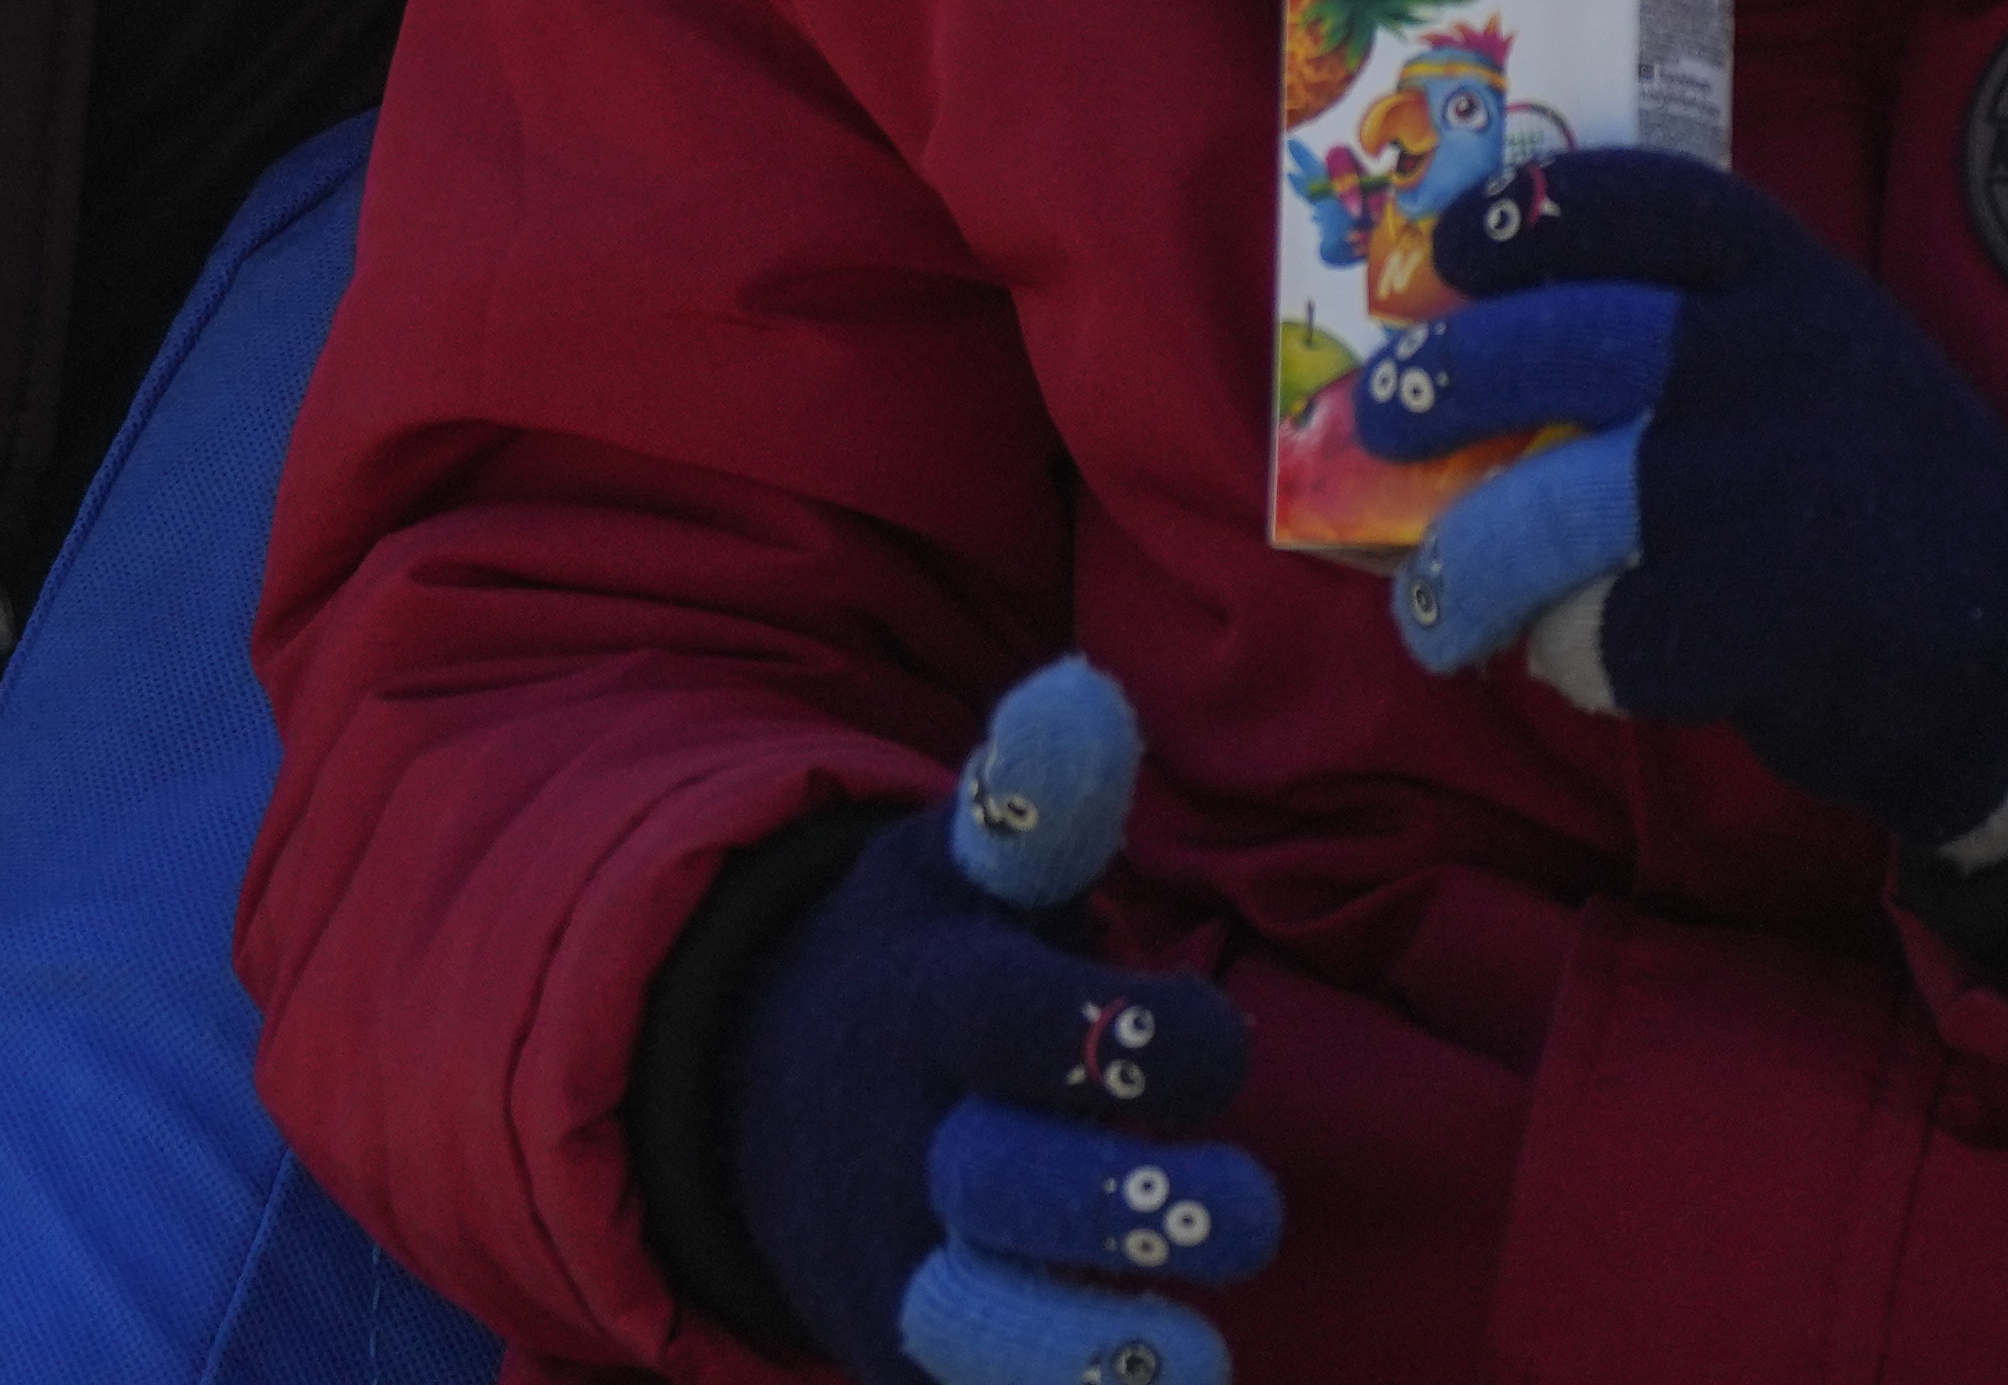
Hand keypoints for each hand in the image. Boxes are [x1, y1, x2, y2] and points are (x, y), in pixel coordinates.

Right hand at [727, 663, 1279, 1384]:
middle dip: (1131, 1211)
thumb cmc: (930, 972)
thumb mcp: (957, 870)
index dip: (1136, 1039)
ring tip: (1193, 1357)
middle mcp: (907, 1144)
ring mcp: (896, 1268)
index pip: (1023, 1025)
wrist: (760, 1097)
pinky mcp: (900, 1359)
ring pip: (974, 1333)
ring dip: (1086, 1351)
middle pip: (1004, 1191)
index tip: (1214, 1044)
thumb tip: (1084, 689)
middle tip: (1247, 1214)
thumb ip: (1036, 803)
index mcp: (931, 1004)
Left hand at [1353, 150, 2007, 847]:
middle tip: (1384, 419)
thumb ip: (1700, 337)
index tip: (1450, 249)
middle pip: (1559, 344)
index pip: (1638, 202)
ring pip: (1550, 509)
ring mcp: (1759, 487)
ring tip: (1433, 607)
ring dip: (1468, 567)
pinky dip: (1573, 657)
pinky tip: (1584, 660)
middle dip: (1446, 383)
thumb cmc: (1886, 500)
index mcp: (1792, 286)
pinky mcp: (1756, 615)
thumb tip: (1491, 347)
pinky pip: (1600, 631)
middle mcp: (1772, 362)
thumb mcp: (1825, 364)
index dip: (1526, 213)